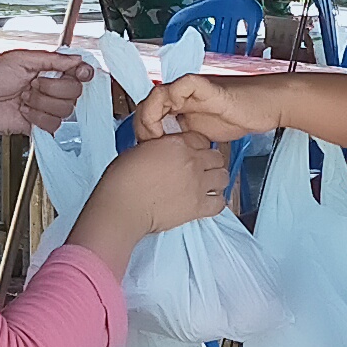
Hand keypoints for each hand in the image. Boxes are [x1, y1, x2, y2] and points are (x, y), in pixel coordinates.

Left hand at [0, 47, 86, 147]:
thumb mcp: (20, 58)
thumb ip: (51, 58)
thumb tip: (75, 58)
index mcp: (48, 69)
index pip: (78, 71)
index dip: (82, 72)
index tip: (79, 72)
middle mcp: (51, 88)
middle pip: (75, 90)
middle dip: (52, 87)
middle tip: (33, 84)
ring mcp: (46, 106)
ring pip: (65, 108)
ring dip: (41, 102)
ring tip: (24, 97)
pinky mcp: (41, 124)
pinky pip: (54, 123)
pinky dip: (37, 117)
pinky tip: (24, 111)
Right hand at [73, 129, 229, 257]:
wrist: (123, 206)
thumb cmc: (123, 181)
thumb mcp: (139, 150)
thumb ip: (160, 148)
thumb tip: (164, 153)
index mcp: (176, 144)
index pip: (201, 139)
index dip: (198, 147)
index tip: (195, 153)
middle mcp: (191, 162)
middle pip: (216, 157)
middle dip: (210, 162)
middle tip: (202, 169)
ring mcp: (197, 184)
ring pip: (223, 177)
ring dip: (216, 180)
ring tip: (207, 185)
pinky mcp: (197, 207)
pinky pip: (220, 203)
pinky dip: (216, 202)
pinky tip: (208, 202)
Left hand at [149, 69, 284, 143]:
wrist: (264, 107)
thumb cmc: (237, 118)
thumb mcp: (201, 138)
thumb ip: (183, 141)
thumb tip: (163, 159)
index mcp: (178, 105)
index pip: (148, 115)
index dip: (143, 133)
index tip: (148, 152)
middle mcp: (180, 94)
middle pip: (146, 105)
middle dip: (142, 128)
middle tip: (149, 147)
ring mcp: (190, 88)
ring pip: (156, 95)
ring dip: (150, 117)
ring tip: (156, 137)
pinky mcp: (203, 85)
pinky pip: (178, 86)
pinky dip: (170, 100)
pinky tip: (173, 120)